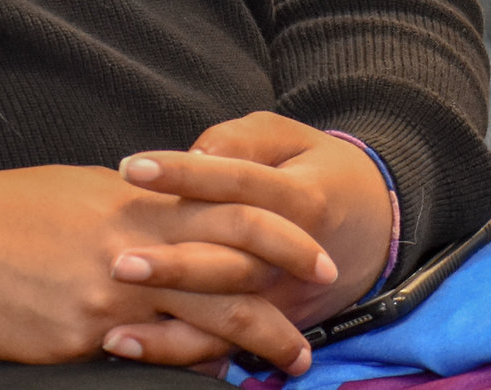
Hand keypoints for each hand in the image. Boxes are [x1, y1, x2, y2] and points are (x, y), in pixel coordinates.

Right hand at [0, 162, 336, 370]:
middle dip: (288, 286)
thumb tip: (179, 217)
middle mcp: (139, 244)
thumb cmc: (16, 210)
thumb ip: (142, 208)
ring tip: (289, 360)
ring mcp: (115, 293)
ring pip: (207, 317)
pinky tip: (215, 376)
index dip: (283, 228)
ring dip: (256, 341)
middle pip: (236, 263)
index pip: (232, 207)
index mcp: (142, 201)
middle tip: (326, 300)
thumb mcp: (90, 193)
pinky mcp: (85, 335)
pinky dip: (191, 365)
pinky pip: (154, 355)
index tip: (316, 248)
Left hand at [106, 113, 394, 360]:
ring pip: (226, 315)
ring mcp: (284, 297)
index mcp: (302, 198)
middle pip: (231, 261)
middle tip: (117, 262)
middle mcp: (295, 256)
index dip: (185, 175)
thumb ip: (244, 140)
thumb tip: (196, 154)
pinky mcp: (272, 325)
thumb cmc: (316, 170)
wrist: (376, 225)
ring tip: (114, 328)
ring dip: (170, 324)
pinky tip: (130, 347)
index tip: (132, 167)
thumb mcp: (291, 138)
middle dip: (174, 266)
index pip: (238, 183)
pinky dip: (177, 353)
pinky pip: (223, 346)